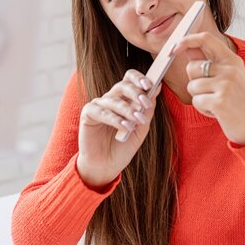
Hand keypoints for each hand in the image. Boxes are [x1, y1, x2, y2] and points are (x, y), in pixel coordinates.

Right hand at [76, 70, 159, 188]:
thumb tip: (157, 87)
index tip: (150, 85)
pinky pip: (100, 111)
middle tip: (144, 103)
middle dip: (135, 92)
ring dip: (127, 110)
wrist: (106, 166)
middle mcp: (111, 98)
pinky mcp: (88, 114)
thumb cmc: (124, 146)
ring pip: (113, 100)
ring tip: (136, 121)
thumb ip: (147, 109)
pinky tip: (124, 127)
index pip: (130, 78)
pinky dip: (114, 118)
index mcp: (125, 98)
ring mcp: (99, 105)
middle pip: (122, 86)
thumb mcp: (141, 128)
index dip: (139, 78)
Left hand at [173, 32, 244, 144]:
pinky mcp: (220, 101)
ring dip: (199, 97)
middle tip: (211, 92)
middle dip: (194, 82)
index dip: (187, 40)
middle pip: (192, 67)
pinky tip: (217, 112)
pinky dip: (203, 109)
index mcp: (232, 60)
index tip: (175, 48)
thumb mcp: (230, 76)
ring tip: (216, 103)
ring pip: (192, 86)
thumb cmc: (240, 102)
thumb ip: (211, 62)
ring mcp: (226, 85)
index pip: (206, 38)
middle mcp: (230, 69)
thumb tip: (187, 47)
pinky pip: (196, 101)